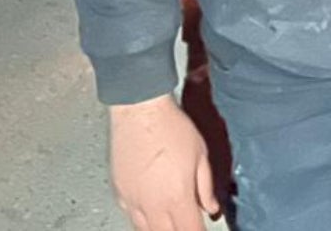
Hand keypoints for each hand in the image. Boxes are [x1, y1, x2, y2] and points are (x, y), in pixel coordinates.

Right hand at [109, 95, 219, 230]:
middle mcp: (153, 206)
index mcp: (177, 197)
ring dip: (161, 228)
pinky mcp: (120, 195)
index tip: (202, 229)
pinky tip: (151, 210)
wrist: (140, 111)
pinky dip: (143, 219)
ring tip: (170, 220)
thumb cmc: (171, 126)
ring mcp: (133, 202)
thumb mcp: (200, 154)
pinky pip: (132, 217)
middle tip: (186, 224)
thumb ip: (205, 186)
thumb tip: (211, 207)